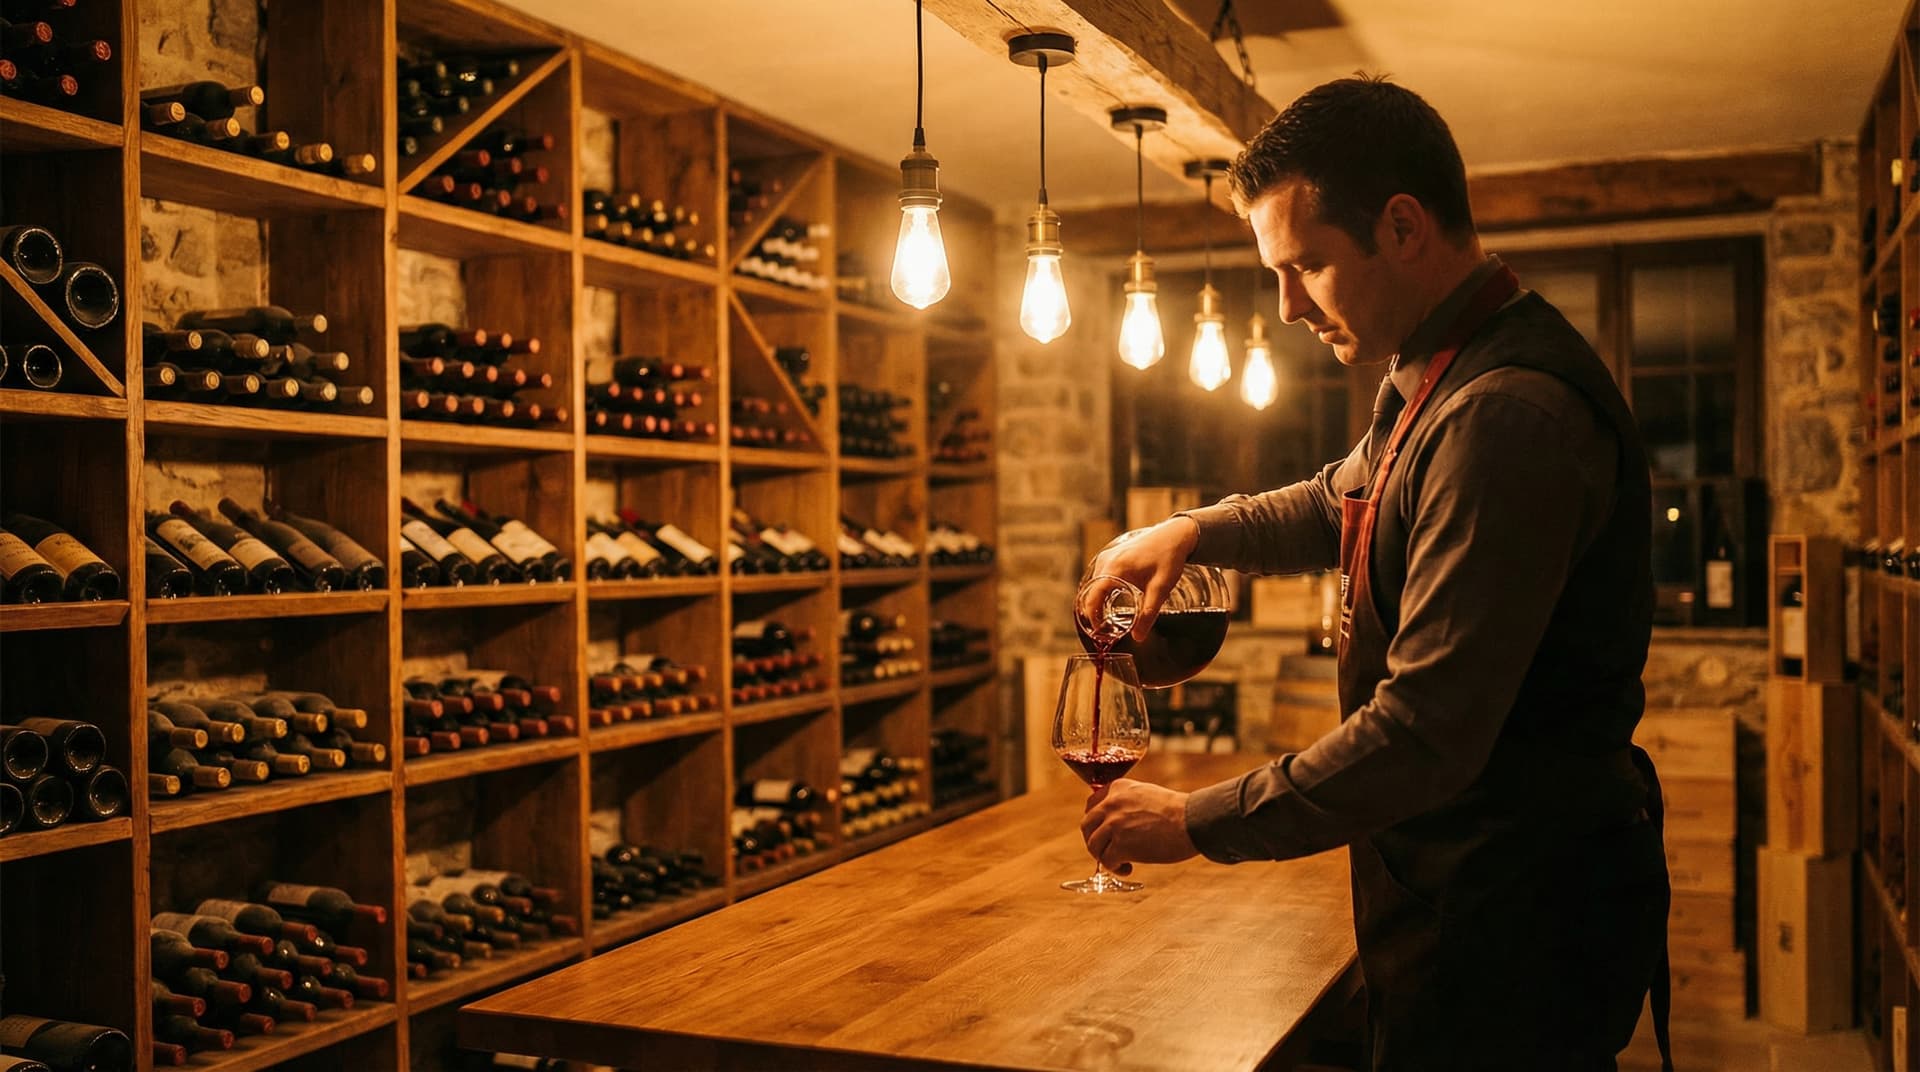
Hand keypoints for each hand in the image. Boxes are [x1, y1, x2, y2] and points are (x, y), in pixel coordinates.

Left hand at [1080, 778, 1196, 875]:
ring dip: (1103, 857)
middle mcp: (1112, 804)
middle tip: (1106, 851)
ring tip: (1120, 862)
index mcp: (1118, 789)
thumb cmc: (1178, 811)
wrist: (1193, 820)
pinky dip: (1115, 868)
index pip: (1092, 805)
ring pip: (1093, 845)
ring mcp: (1114, 824)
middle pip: (1086, 826)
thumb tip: (1121, 821)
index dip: (1095, 822)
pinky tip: (1127, 869)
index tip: (1103, 832)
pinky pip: (1106, 861)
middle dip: (1094, 841)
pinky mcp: (1121, 844)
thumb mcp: (1147, 794)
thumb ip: (1129, 803)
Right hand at [1083, 516, 1199, 641]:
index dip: (1092, 616)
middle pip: (1090, 592)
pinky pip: (1100, 578)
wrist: (1174, 535)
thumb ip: (1148, 614)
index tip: (1098, 631)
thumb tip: (1138, 637)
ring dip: (1098, 602)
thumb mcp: (1161, 589)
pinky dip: (1102, 592)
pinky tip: (1112, 603)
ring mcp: (1107, 556)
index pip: (1093, 596)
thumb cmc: (1168, 558)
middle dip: (1094, 612)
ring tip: (1108, 620)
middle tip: (1105, 630)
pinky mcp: (1111, 556)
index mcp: (1115, 568)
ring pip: (1094, 585)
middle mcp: (1107, 561)